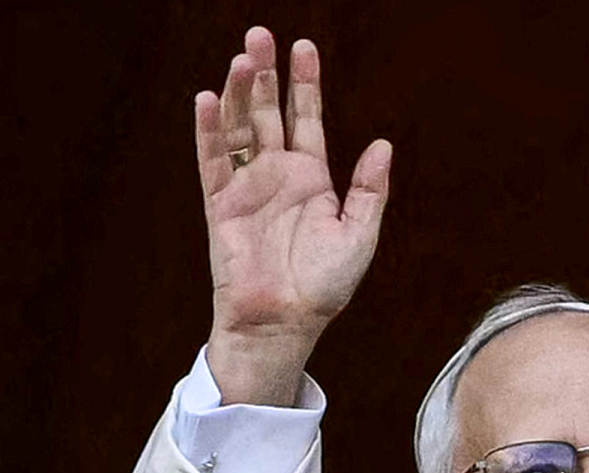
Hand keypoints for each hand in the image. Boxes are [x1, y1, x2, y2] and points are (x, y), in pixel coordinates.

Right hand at [195, 26, 390, 404]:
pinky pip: (212, 160)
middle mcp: (277, 176)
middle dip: (265, 74)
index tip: (303, 46)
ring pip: (239, 128)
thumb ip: (370, 190)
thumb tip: (381, 144)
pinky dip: (208, 130)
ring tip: (241, 57)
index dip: (304, 83)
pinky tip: (207, 99)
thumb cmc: (323, 287)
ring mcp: (246, 188)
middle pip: (268, 112)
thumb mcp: (360, 235)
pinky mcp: (220, 205)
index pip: (306, 119)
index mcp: (312, 179)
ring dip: (237, 92)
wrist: (284, 322)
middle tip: (261, 35)